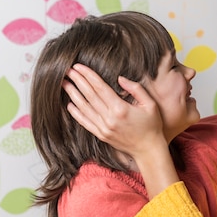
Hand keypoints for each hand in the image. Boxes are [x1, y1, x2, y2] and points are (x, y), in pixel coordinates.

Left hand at [64, 63, 179, 197]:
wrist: (148, 150)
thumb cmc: (151, 125)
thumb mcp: (150, 104)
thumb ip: (136, 89)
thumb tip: (120, 79)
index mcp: (120, 108)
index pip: (100, 87)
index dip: (88, 75)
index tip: (79, 66)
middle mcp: (109, 118)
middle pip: (89, 95)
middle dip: (78, 81)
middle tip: (67, 70)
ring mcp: (103, 128)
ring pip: (84, 108)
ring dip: (73, 94)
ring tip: (64, 84)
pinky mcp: (101, 135)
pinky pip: (85, 123)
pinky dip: (76, 113)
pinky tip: (69, 104)